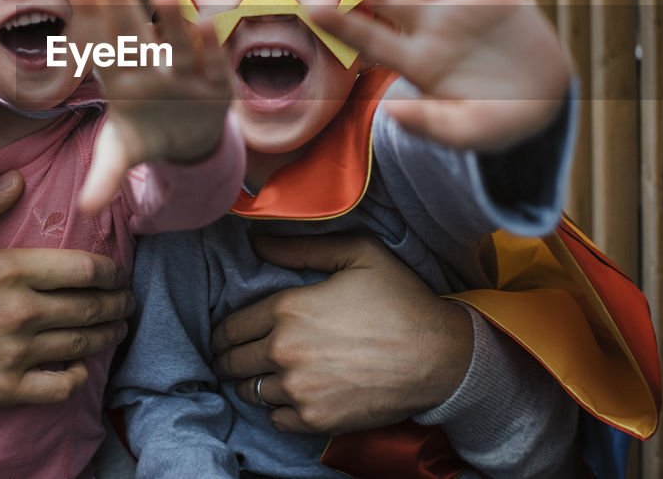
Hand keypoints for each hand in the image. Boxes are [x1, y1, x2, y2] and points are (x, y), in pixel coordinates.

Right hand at [0, 170, 133, 410]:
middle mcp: (18, 313)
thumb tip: (16, 179)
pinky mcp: (3, 390)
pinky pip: (59, 386)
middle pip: (91, 306)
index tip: (118, 270)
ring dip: (107, 334)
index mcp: (6, 271)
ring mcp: (13, 355)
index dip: (110, 269)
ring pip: (82, 343)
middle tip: (127, 299)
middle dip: (118, 301)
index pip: (83, 268)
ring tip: (116, 327)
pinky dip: (78, 375)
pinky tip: (80, 365)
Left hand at [68, 0, 233, 211]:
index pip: (103, 48)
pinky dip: (210, 46)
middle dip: (122, 5)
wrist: (186, 137)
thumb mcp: (121, 155)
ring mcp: (183, 74)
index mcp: (120, 80)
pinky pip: (211, 62)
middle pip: (134, 36)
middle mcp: (150, 69)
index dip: (93, 20)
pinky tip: (208, 22)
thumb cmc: (145, 133)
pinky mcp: (214, 83)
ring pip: (176, 44)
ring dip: (171, 20)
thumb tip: (86, 210)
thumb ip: (104, 177)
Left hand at [210, 234, 472, 434]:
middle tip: (234, 357)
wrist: (439, 355)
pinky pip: (275, 419)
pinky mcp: (317, 420)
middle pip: (232, 362)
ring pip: (250, 392)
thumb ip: (301, 249)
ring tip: (263, 376)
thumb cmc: (401, 299)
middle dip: (228, 358)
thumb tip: (258, 243)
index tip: (226, 335)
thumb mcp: (357, 254)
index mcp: (288, 309)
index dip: (223, 332)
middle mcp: (285, 351)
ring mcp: (300, 389)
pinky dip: (276, 409)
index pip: (230, 327)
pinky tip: (289, 396)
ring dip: (252, 383)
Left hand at [311, 0, 571, 150]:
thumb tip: (391, 114)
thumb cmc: (498, 121)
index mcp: (417, 62)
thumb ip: (430, 123)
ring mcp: (458, 3)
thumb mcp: (467, 131)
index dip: (345, 24)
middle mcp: (430, 26)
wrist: (547, 98)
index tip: (314, 9)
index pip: (372, 39)